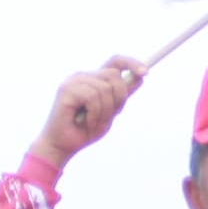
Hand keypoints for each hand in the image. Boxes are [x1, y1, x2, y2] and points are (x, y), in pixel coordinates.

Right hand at [28, 56, 145, 169]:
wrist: (62, 146)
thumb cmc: (83, 131)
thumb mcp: (110, 112)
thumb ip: (122, 95)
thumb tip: (141, 78)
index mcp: (93, 79)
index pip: (115, 62)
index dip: (131, 63)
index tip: (145, 73)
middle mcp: (83, 76)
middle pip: (114, 75)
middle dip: (119, 98)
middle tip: (109, 117)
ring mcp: (73, 81)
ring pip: (105, 88)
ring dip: (105, 112)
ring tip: (93, 123)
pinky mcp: (66, 89)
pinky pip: (93, 97)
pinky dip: (95, 114)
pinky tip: (85, 122)